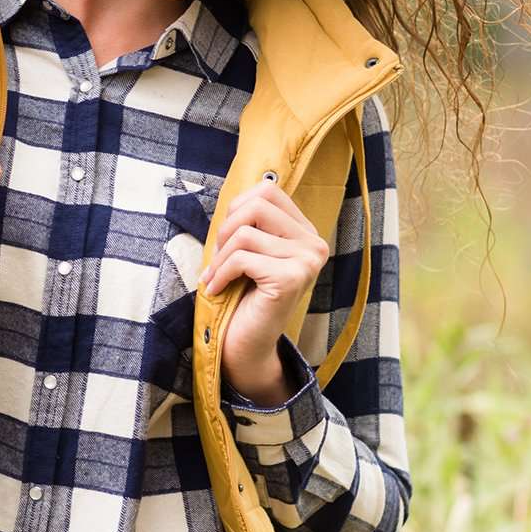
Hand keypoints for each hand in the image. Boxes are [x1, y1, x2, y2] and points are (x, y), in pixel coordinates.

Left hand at [199, 179, 328, 387]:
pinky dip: (220, 274)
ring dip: (220, 258)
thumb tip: (241, 187)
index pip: (268, 191)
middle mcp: (314, 244)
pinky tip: (217, 289)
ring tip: (217, 277)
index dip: (237, 208)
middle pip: (257, 204)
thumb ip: (251, 221)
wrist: (246, 344)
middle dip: (226, 229)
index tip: (227, 238)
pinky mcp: (291, 278)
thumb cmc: (243, 296)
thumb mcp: (249, 250)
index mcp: (305, 233)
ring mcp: (307, 261)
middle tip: (219, 258)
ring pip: (245, 233)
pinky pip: (242, 258)